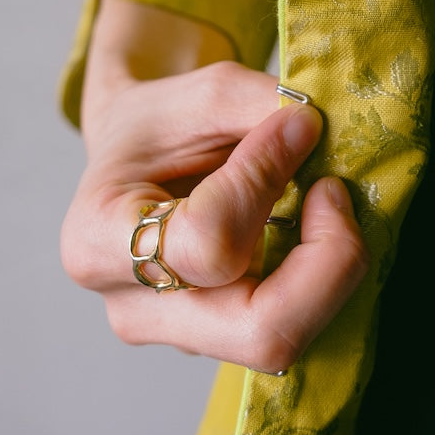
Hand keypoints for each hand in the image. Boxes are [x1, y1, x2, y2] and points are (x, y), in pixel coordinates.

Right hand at [61, 61, 368, 372]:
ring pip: (287, 340)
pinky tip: (314, 231)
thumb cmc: (159, 126)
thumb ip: (259, 106)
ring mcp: (183, 337)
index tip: (296, 130)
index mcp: (100, 243)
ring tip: (323, 202)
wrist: (139, 160)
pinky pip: (295, 327)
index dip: (266, 185)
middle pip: (261, 333)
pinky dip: (324, 279)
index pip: (209, 245)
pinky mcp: (225, 340)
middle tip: (334, 190)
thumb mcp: (202, 94)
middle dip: (329, 263)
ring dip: (330, 269)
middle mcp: (136, 311)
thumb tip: (313, 132)